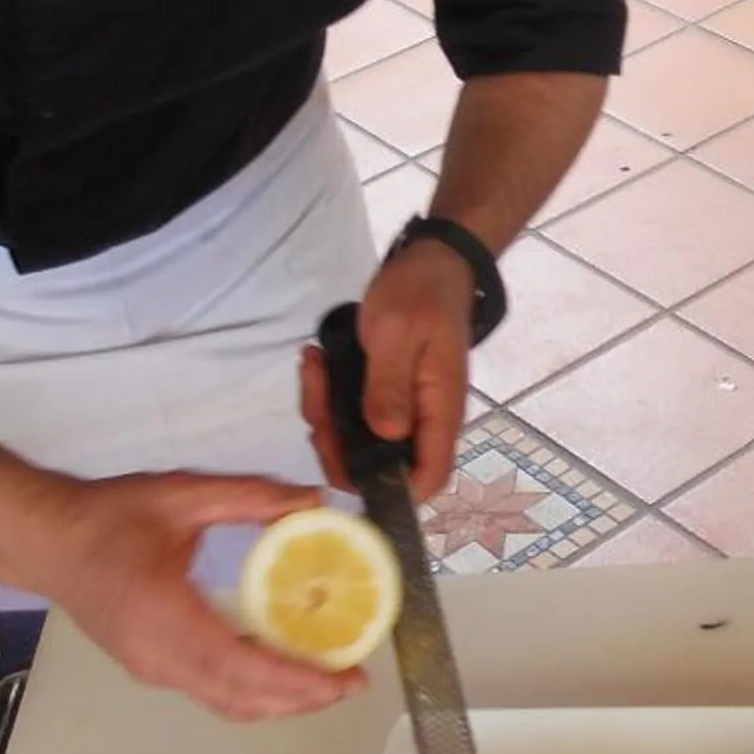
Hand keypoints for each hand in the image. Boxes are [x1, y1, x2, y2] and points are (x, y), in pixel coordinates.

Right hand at [21, 472, 364, 719]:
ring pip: (227, 703)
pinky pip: (210, 692)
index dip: (298, 681)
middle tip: (352, 680)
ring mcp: (152, 670)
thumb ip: (250, 497)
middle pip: (242, 698)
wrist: (47, 541)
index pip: (243, 666)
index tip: (345, 679)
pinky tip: (281, 669)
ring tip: (326, 680)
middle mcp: (160, 658)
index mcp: (167, 617)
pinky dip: (253, 691)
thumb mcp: (183, 494)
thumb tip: (314, 501)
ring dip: (280, 701)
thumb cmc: (111, 516)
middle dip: (302, 698)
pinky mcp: (150, 669)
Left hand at [299, 238, 475, 503]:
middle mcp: (425, 420)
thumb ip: (389, 385)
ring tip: (313, 367)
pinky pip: (353, 416)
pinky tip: (317, 361)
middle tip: (315, 400)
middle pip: (383, 467)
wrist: (431, 261)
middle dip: (337, 445)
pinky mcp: (386, 395)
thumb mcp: (398, 333)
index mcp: (440, 411)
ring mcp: (405, 409)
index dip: (392, 493)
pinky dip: (328, 397)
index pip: (428, 478)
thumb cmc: (420, 292)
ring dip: (326, 415)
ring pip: (360, 442)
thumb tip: (385, 436)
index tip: (344, 471)